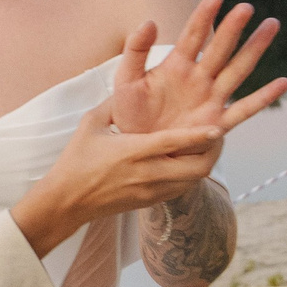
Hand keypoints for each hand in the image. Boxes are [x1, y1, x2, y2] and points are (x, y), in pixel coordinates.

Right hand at [11, 119, 223, 256]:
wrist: (67, 201)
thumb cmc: (76, 159)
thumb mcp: (90, 123)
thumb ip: (114, 103)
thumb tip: (132, 84)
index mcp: (131, 151)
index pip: (172, 143)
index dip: (198, 136)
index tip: (219, 127)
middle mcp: (145, 173)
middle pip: (194, 168)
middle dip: (212, 153)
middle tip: (218, 135)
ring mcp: (150, 191)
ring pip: (192, 181)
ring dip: (204, 164)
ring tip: (209, 147)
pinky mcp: (150, 202)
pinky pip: (181, 189)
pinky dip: (191, 176)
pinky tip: (189, 162)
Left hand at [107, 0, 286, 137]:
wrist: (138, 149)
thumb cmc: (130, 113)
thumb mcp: (126, 80)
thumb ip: (136, 51)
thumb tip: (149, 20)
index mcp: (176, 65)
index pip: (193, 35)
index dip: (204, 16)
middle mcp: (198, 78)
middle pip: (220, 48)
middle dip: (233, 28)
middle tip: (247, 7)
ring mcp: (210, 99)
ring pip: (237, 70)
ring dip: (254, 49)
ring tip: (272, 25)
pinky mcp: (217, 123)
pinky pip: (244, 109)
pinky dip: (264, 98)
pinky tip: (283, 82)